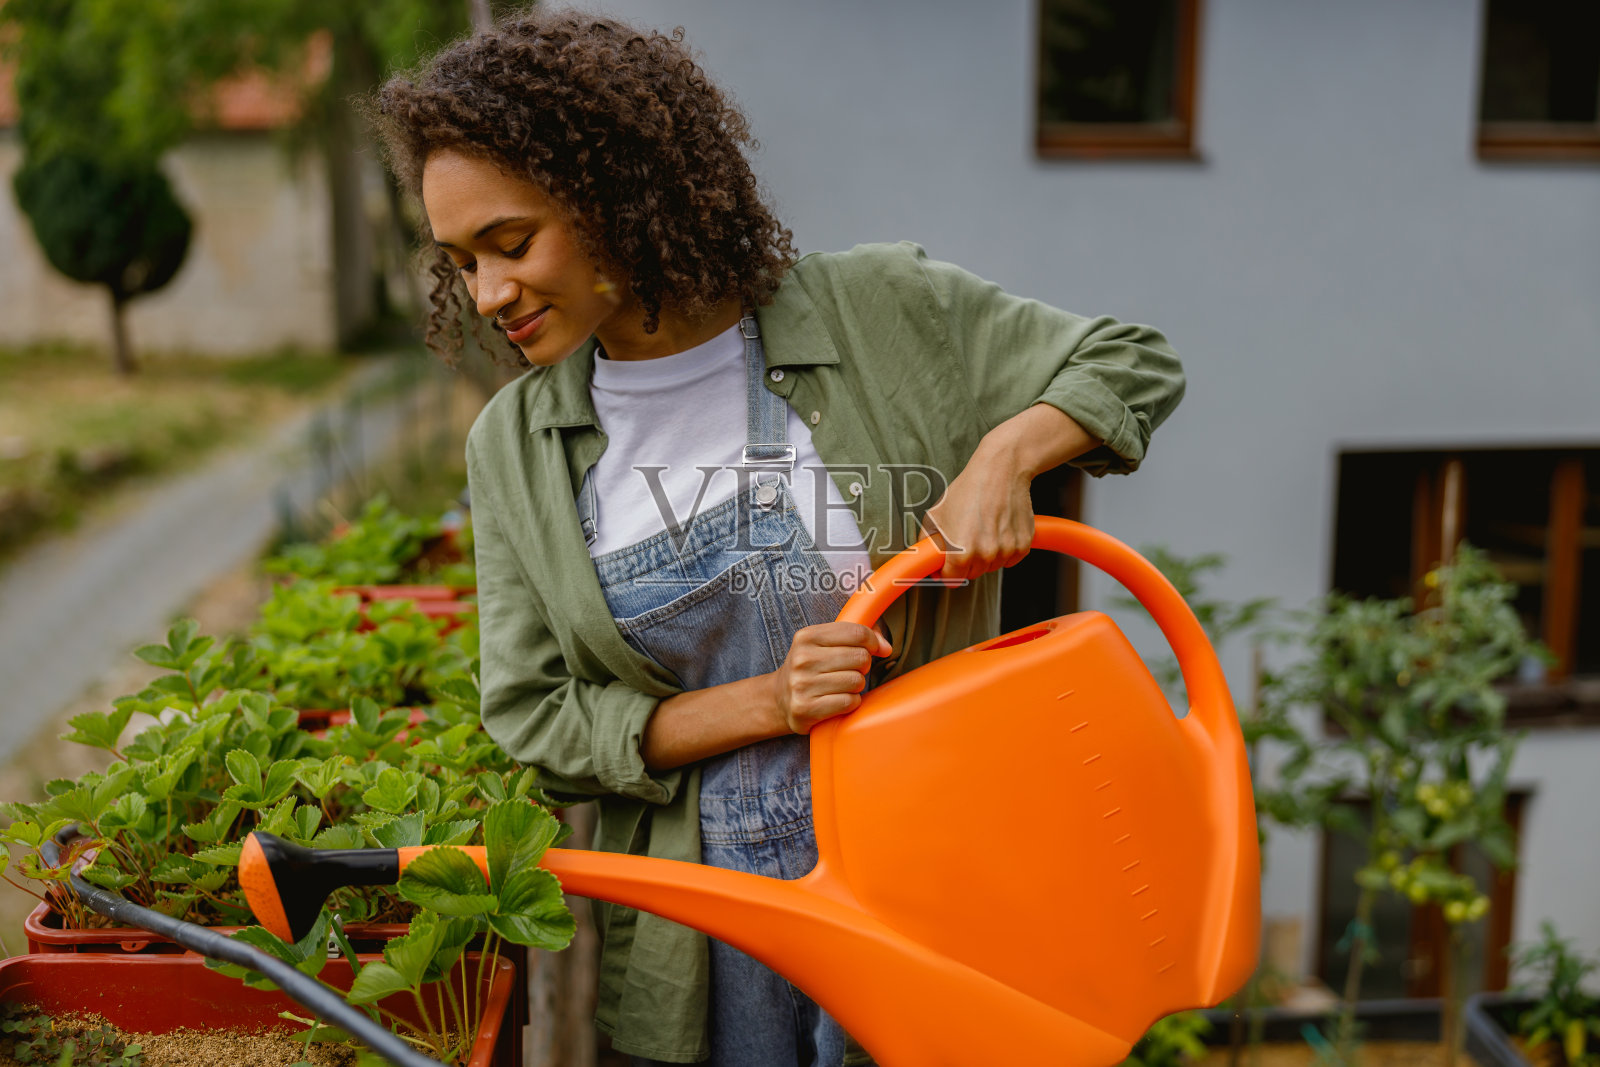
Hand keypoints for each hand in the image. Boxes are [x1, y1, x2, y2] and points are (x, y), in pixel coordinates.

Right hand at [771, 622, 892, 733]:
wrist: (779, 699)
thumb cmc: (810, 669)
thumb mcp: (823, 643)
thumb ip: (855, 635)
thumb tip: (885, 646)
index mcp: (807, 637)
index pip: (856, 632)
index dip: (873, 641)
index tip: (875, 649)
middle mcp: (802, 659)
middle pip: (860, 657)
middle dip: (863, 665)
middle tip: (851, 670)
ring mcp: (802, 685)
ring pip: (857, 681)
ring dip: (856, 686)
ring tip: (842, 686)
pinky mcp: (806, 708)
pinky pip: (849, 702)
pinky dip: (851, 702)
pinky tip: (839, 700)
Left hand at [922, 403, 1097, 581]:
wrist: (1000, 471)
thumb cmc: (968, 490)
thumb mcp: (935, 515)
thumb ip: (927, 543)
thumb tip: (925, 561)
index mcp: (961, 552)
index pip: (952, 580)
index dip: (946, 572)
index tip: (947, 563)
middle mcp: (986, 556)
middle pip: (972, 574)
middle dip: (966, 562)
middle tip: (965, 537)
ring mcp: (1007, 551)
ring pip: (992, 566)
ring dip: (986, 555)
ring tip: (982, 528)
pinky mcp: (1023, 544)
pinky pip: (1010, 559)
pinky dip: (1004, 549)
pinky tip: (998, 528)